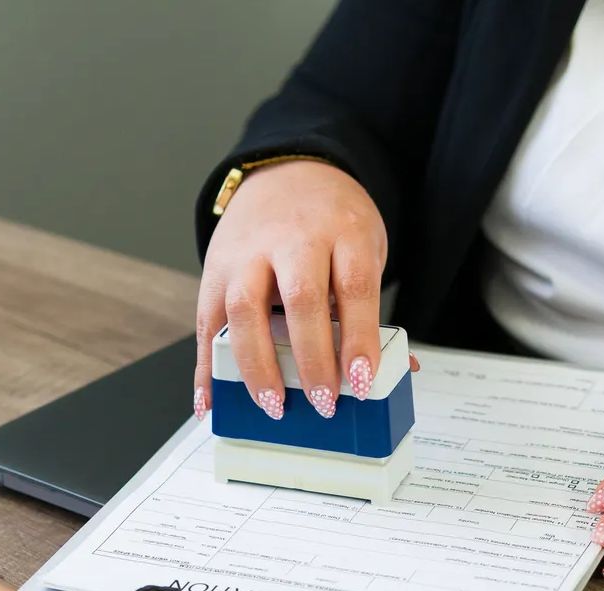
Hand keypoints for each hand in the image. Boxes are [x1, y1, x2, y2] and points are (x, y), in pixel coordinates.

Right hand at [194, 160, 388, 420]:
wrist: (288, 173)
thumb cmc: (332, 224)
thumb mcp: (364, 249)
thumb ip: (369, 308)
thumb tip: (397, 370)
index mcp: (343, 232)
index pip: (353, 287)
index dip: (358, 338)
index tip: (361, 381)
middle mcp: (293, 238)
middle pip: (300, 297)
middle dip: (311, 356)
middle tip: (323, 401)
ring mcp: (248, 252)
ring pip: (244, 307)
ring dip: (257, 364)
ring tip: (273, 404)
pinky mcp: (215, 269)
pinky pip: (207, 321)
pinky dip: (206, 365)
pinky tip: (211, 398)